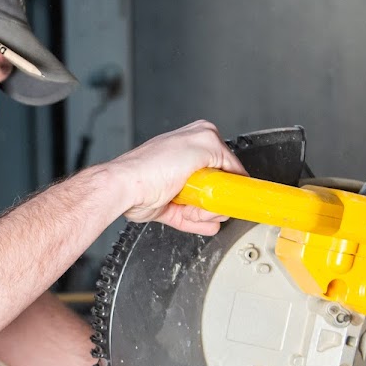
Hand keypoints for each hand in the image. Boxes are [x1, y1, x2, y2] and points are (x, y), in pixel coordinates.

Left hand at [102, 120, 246, 234]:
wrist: (125, 189)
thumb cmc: (153, 165)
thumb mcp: (203, 144)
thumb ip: (227, 155)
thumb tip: (240, 173)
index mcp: (198, 142)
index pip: (230, 166)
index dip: (231, 182)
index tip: (230, 193)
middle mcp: (190, 162)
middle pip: (221, 190)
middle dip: (216, 201)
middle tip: (203, 199)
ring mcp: (181, 185)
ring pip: (209, 207)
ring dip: (204, 213)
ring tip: (190, 207)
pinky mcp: (172, 205)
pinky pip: (193, 219)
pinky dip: (196, 224)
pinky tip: (195, 219)